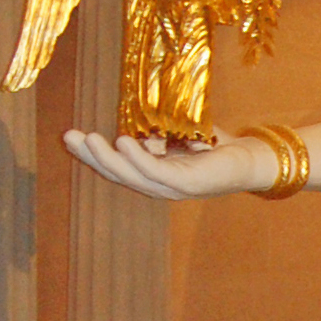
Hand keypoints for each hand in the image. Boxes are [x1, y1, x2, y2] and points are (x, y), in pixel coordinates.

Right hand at [64, 130, 265, 202]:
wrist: (252, 159)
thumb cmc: (216, 147)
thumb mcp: (179, 137)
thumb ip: (158, 135)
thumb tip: (140, 132)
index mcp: (154, 176)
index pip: (116, 167)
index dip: (92, 155)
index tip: (71, 137)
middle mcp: (159, 186)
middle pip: (117, 174)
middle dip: (91, 156)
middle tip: (68, 136)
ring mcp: (173, 188)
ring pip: (132, 176)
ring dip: (108, 158)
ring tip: (89, 139)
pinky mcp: (189, 184)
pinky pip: (157, 172)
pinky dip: (139, 158)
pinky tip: (124, 142)